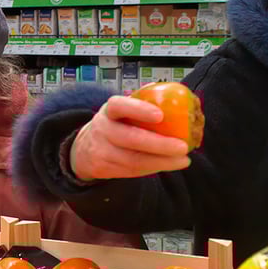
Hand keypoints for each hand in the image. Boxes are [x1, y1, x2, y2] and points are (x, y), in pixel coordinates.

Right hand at [69, 95, 191, 180]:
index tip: (160, 115)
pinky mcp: (103, 169)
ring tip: (183, 160)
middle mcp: (103, 130)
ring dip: (162, 161)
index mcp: (109, 111)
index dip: (139, 109)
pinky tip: (168, 165)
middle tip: (182, 147)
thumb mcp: (120, 112)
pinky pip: (132, 171)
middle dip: (159, 144)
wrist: (84, 150)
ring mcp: (101, 151)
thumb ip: (140, 105)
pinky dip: (153, 168)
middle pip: (130, 138)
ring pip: (134, 160)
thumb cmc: (113, 126)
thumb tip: (174, 97)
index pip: (120, 106)